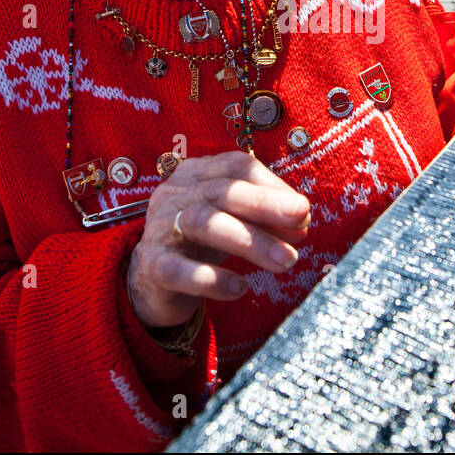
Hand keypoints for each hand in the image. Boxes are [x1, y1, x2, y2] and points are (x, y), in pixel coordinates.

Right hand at [127, 151, 310, 329]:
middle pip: (222, 191)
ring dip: (250, 241)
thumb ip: (266, 217)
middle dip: (265, 205)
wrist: (155, 282)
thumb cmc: (202, 242)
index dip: (272, 185)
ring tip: (285, 261)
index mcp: (196, 174)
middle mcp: (175, 194)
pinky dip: (213, 279)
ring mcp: (160, 228)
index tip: (302, 211)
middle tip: (302, 222)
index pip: (236, 166)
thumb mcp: (235, 222)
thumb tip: (303, 222)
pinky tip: (240, 289)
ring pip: (204, 223)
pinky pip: (181, 270)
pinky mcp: (152, 266)